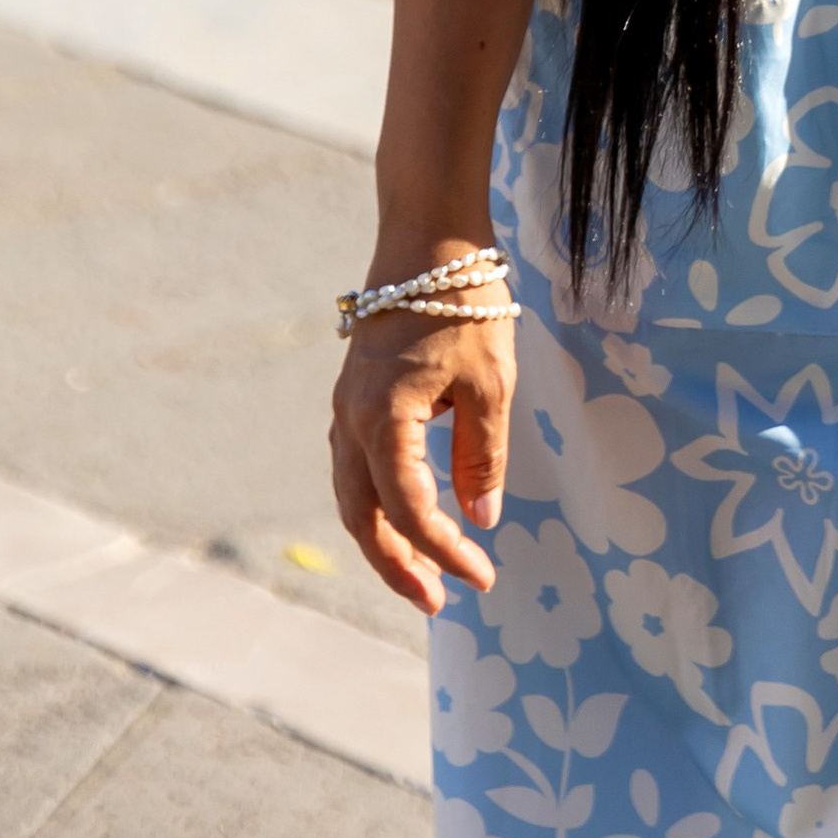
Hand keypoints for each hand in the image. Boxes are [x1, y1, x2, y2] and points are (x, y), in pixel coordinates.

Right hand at [330, 241, 512, 613]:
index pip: (410, 509)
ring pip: (353, 494)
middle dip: (398, 565)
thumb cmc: (465, 303)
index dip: (445, 550)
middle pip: (363, 516)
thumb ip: (482, 455)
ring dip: (383, 537)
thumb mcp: (491, 383)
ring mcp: (346, 407)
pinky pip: (355, 465)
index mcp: (382, 421)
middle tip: (436, 603)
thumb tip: (481, 518)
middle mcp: (350, 421)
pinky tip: (407, 512)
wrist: (428, 234)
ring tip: (422, 571)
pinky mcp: (353, 395)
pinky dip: (376, 500)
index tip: (482, 576)